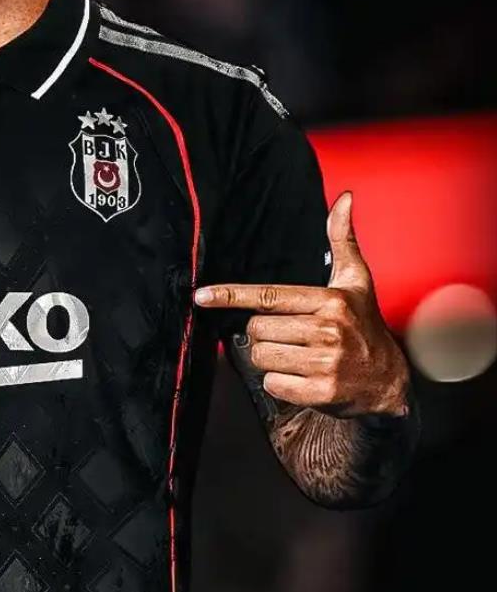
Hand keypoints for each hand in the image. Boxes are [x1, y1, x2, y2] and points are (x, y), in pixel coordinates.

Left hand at [194, 191, 410, 417]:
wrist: (389, 380)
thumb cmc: (363, 323)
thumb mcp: (355, 280)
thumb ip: (342, 239)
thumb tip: (345, 198)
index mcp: (329, 301)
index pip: (268, 296)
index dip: (231, 296)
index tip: (201, 296)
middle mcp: (328, 330)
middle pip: (256, 330)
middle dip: (263, 333)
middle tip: (289, 335)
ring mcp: (326, 363)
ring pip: (261, 357)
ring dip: (271, 359)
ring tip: (298, 355)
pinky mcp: (323, 393)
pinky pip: (273, 384)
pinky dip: (280, 383)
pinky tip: (302, 376)